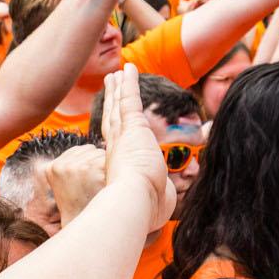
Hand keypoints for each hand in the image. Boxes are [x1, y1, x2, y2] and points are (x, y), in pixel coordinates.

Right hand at [43, 142, 107, 228]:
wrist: (88, 228)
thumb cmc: (81, 208)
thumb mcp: (65, 186)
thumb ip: (69, 166)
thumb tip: (89, 147)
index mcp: (51, 168)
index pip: (78, 151)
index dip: (88, 164)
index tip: (87, 181)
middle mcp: (61, 165)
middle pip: (89, 150)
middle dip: (96, 163)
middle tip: (94, 185)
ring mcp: (76, 166)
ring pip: (99, 153)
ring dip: (104, 166)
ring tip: (99, 186)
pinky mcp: (92, 168)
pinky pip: (108, 159)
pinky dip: (112, 171)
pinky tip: (106, 184)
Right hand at [98, 64, 173, 231]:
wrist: (134, 203)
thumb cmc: (145, 210)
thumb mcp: (155, 199)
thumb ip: (159, 195)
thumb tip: (170, 200)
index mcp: (120, 164)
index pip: (115, 140)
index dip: (112, 125)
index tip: (110, 116)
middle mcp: (117, 149)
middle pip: (112, 118)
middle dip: (111, 101)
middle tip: (109, 85)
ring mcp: (123, 137)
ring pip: (119, 106)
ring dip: (118, 88)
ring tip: (115, 74)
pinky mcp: (132, 128)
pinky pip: (130, 100)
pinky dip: (129, 83)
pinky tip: (128, 68)